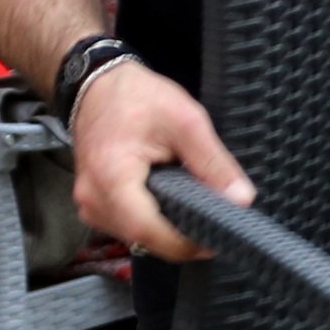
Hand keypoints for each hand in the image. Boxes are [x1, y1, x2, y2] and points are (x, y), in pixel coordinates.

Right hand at [68, 59, 250, 260]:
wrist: (96, 86)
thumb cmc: (137, 97)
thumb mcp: (186, 121)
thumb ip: (214, 163)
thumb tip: (241, 200)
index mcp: (111, 178)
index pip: (149, 232)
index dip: (186, 244)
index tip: (218, 239)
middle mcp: (92, 199)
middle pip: (143, 239)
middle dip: (181, 238)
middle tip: (215, 224)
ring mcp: (88, 205)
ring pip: (134, 238)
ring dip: (166, 232)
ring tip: (193, 209)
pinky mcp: (92, 206)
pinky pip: (125, 228)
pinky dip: (151, 222)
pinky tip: (169, 204)